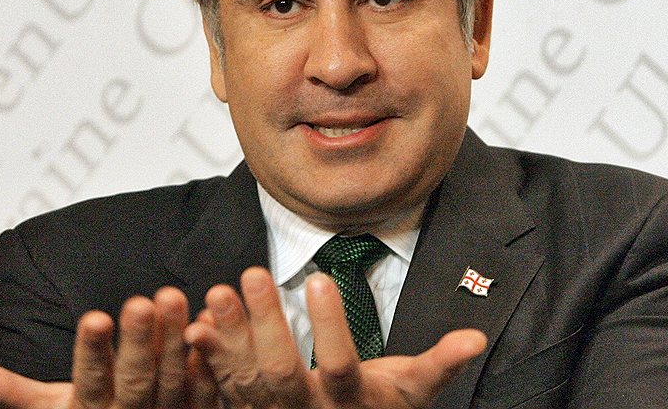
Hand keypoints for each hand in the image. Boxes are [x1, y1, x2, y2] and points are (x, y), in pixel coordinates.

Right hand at [0, 287, 219, 407]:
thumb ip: (13, 391)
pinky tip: (213, 319)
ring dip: (176, 336)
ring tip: (173, 293)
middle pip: (136, 375)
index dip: (92, 350)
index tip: (95, 315)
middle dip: (137, 339)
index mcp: (91, 407)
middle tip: (141, 299)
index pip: (90, 377)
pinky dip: (212, 353)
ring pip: (175, 374)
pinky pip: (208, 382)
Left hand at [184, 267, 486, 408]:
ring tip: (217, 290)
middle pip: (283, 371)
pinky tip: (193, 324)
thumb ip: (440, 365)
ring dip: (230, 334)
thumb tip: (474, 338)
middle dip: (266, 322)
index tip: (323, 278)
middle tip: (254, 272)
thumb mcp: (412, 391)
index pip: (342, 366)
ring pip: (246, 378)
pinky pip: (224, 386)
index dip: (331, 326)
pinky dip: (209, 357)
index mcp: (351, 404)